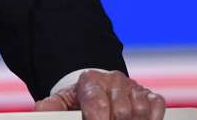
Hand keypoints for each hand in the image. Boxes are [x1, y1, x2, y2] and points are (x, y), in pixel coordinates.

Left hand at [35, 70, 164, 119]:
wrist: (98, 90)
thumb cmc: (80, 101)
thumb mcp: (62, 103)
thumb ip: (51, 108)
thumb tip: (41, 110)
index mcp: (90, 81)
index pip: (97, 104)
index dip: (96, 119)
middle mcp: (113, 81)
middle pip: (121, 112)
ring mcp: (133, 87)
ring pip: (139, 111)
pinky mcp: (150, 95)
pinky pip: (156, 107)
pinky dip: (151, 118)